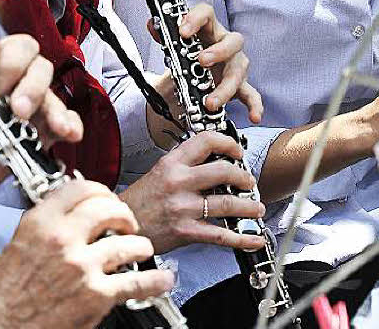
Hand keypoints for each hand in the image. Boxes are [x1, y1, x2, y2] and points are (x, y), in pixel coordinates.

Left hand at [0, 34, 83, 221]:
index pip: (16, 48)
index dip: (11, 63)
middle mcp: (17, 82)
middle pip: (39, 67)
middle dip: (33, 86)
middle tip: (19, 109)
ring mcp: (33, 107)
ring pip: (53, 96)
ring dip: (54, 109)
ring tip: (54, 125)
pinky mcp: (43, 132)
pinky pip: (65, 123)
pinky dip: (70, 125)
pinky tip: (69, 133)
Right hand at [0, 179, 172, 328]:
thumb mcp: (20, 240)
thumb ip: (49, 221)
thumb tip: (74, 210)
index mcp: (42, 221)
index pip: (82, 188)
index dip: (101, 191)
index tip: (106, 197)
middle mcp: (64, 239)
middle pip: (109, 209)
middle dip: (124, 214)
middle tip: (127, 222)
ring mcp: (82, 268)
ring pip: (127, 243)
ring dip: (140, 246)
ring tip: (142, 249)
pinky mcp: (95, 297)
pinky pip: (134, 283)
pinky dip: (154, 281)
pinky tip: (162, 279)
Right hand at [121, 130, 266, 253]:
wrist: (122, 227)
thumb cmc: (140, 201)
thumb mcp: (159, 171)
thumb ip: (185, 163)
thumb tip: (213, 158)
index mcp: (173, 163)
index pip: (206, 140)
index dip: (228, 143)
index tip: (237, 151)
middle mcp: (179, 182)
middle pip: (224, 171)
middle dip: (244, 177)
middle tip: (250, 181)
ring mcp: (184, 207)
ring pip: (227, 203)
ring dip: (249, 206)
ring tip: (256, 207)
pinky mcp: (186, 231)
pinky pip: (221, 235)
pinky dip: (242, 238)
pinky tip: (253, 238)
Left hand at [146, 3, 262, 145]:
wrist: (195, 73)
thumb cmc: (190, 53)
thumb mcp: (175, 45)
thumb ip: (164, 35)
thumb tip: (152, 26)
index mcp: (209, 29)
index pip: (207, 14)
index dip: (196, 19)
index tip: (183, 31)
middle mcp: (226, 44)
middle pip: (232, 41)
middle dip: (218, 52)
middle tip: (201, 61)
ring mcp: (235, 65)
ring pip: (238, 71)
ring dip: (225, 87)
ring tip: (210, 102)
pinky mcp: (240, 86)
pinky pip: (252, 95)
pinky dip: (254, 106)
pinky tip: (254, 116)